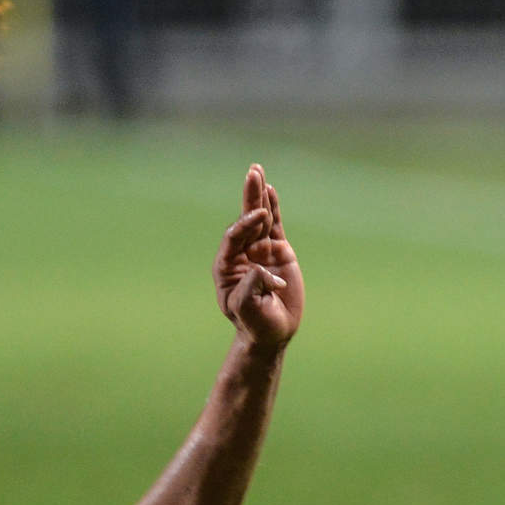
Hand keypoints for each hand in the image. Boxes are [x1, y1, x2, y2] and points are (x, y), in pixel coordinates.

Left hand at [214, 164, 302, 351]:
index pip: (234, 237)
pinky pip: (274, 227)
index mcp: (227, 265)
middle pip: (245, 221)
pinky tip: (270, 190)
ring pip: (260, 219)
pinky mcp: (277, 252)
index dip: (245, 225)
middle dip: (249, 198)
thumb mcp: (247, 308)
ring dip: (259, 197)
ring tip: (256, 172)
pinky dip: (273, 209)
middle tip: (253, 173)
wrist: (272, 333)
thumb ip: (252, 285)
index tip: (260, 216)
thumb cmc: (255, 323)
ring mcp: (260, 251)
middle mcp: (242, 254)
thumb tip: (263, 267)